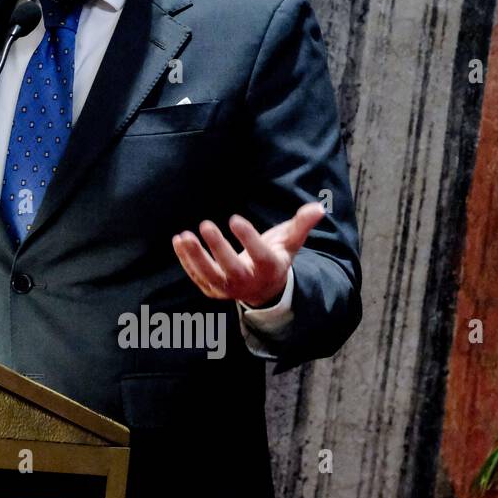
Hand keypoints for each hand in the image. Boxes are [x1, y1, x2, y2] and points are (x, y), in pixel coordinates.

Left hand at [171, 202, 324, 306]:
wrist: (263, 289)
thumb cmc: (275, 258)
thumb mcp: (290, 243)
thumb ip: (301, 225)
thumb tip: (318, 207)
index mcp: (268, 268)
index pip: (259, 254)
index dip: (248, 238)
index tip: (235, 219)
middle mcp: (248, 281)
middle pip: (231, 268)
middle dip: (218, 248)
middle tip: (206, 224)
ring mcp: (228, 288)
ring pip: (209, 275)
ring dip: (194, 257)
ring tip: (183, 236)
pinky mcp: (212, 290)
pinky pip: (197, 276)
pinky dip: (186, 261)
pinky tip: (178, 241)